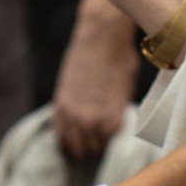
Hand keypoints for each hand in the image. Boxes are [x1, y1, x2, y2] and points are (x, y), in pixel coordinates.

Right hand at [52, 0, 140, 159]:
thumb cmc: (121, 60)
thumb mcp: (127, 91)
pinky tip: (69, 135)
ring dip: (78, 144)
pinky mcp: (59, 102)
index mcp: (113, 120)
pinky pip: (59, 130)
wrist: (100, 37)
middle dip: (94, 144)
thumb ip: (117, 113)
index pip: (109, 144)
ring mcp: (73, 113)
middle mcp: (91, 121)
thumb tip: (111, 124)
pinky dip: (64, 135)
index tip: (109, 136)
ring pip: (73, 144)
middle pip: (91, 148)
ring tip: (82, 141)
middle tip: (96, 139)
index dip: (109, 140)